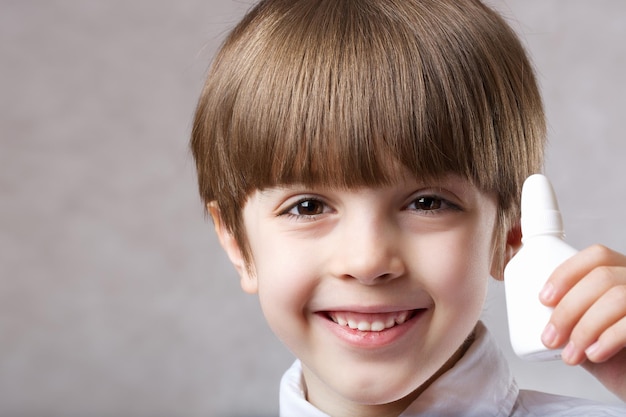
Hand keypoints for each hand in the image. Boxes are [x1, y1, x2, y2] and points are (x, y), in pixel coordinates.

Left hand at [539, 245, 625, 400]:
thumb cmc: (616, 360)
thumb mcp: (586, 331)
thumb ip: (567, 315)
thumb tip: (521, 300)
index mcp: (623, 273)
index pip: (596, 255)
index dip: (566, 273)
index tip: (542, 299)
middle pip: (601, 277)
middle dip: (568, 309)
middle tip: (549, 338)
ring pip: (617, 297)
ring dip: (584, 328)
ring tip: (569, 356)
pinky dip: (608, 338)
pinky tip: (594, 354)